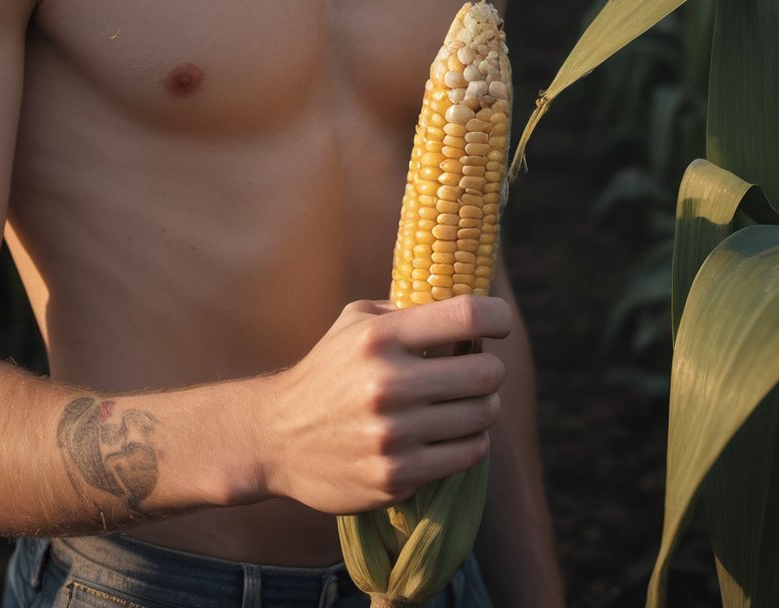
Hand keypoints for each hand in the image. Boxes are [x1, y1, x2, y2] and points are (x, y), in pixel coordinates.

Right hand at [255, 295, 510, 513]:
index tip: (500, 322)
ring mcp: (393, 434)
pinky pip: (466, 454)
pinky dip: (469, 442)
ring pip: (482, 416)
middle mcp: (388, 384)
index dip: (497, 316)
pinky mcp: (396, 476)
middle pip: (486, 372)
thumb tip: (462, 302)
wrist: (277, 438)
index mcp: (380, 337)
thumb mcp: (353, 323)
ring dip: (482, 408)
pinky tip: (451, 433)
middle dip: (490, 370)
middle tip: (478, 371)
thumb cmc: (326, 371)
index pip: (465, 316)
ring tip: (464, 403)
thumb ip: (405, 309)